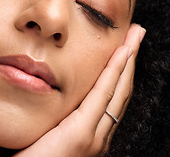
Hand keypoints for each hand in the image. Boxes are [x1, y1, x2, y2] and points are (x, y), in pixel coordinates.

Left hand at [15, 24, 144, 156]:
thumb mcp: (38, 131)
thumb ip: (43, 112)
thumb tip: (34, 85)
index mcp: (83, 133)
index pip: (106, 96)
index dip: (116, 70)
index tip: (122, 46)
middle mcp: (94, 135)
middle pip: (117, 91)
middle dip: (128, 60)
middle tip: (136, 33)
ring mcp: (91, 137)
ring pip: (115, 91)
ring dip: (126, 62)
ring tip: (135, 36)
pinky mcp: (80, 136)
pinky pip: (102, 96)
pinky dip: (114, 73)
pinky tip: (122, 53)